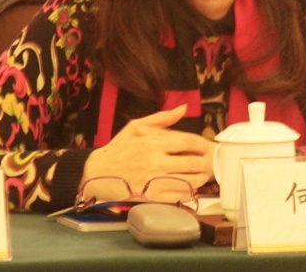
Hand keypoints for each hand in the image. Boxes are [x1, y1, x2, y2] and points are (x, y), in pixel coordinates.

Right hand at [80, 105, 214, 202]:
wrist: (98, 173)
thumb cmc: (119, 147)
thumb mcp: (137, 126)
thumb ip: (162, 118)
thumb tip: (183, 108)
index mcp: (154, 142)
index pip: (188, 142)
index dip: (201, 144)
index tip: (204, 146)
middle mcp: (156, 162)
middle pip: (192, 163)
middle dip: (204, 162)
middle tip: (207, 161)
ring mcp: (154, 181)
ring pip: (189, 182)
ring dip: (200, 178)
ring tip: (201, 174)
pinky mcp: (152, 197)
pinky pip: (178, 196)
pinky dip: (188, 192)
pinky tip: (189, 187)